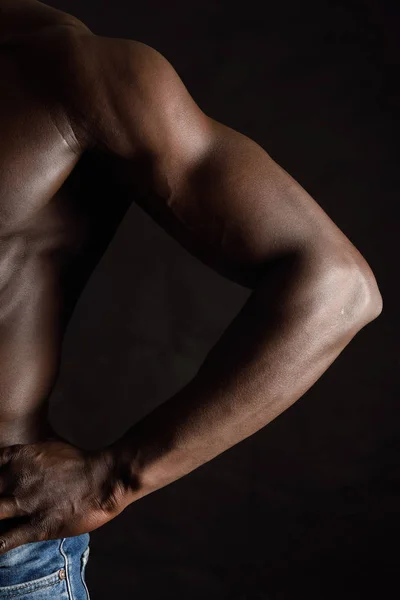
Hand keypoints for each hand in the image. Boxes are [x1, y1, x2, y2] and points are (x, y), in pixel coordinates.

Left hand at [0, 437, 127, 553]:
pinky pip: (3, 541)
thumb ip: (30, 451)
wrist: (105, 478)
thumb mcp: (51, 445)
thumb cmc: (81, 461)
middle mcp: (15, 479)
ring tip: (0, 520)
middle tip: (1, 505)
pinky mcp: (36, 526)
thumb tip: (25, 449)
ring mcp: (24, 503)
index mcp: (17, 457)